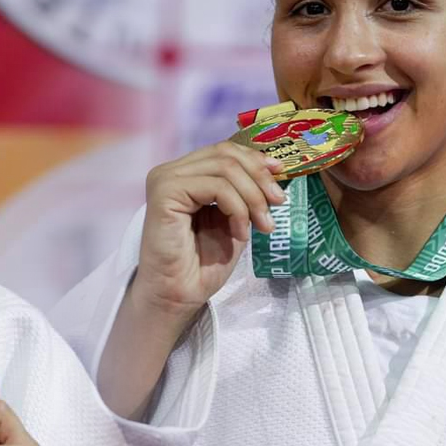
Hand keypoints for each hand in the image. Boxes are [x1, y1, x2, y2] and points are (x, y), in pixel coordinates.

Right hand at [131, 141, 284, 334]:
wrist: (178, 295)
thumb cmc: (202, 264)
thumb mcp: (233, 218)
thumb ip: (244, 192)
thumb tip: (273, 167)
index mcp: (185, 174)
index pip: (224, 149)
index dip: (255, 158)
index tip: (280, 173)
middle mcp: (171, 171)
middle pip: (226, 154)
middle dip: (260, 179)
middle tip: (278, 205)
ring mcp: (165, 179)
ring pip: (225, 168)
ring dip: (252, 198)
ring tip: (262, 226)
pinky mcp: (164, 193)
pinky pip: (216, 187)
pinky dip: (237, 208)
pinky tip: (239, 233)